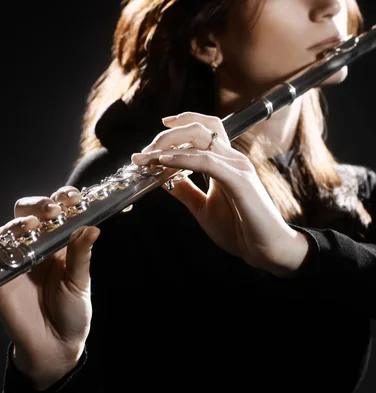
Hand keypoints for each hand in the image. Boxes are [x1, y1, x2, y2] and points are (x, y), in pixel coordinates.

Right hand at [0, 186, 99, 389]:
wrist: (55, 345)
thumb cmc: (72, 312)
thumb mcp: (79, 282)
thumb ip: (81, 255)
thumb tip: (93, 228)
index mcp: (58, 242)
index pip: (56, 211)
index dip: (61, 199)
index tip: (71, 197)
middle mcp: (35, 245)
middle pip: (28, 212)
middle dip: (38, 205)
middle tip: (52, 211)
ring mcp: (15, 258)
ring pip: (9, 230)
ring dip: (18, 223)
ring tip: (30, 226)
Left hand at [131, 112, 308, 276]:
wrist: (265, 251)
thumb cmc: (239, 229)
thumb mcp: (203, 207)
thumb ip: (185, 191)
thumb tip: (162, 178)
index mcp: (225, 163)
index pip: (205, 129)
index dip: (180, 125)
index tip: (157, 132)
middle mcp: (232, 160)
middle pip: (200, 129)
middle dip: (167, 135)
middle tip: (144, 151)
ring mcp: (237, 168)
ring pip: (201, 141)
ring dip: (168, 146)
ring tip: (146, 157)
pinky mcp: (240, 182)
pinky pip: (207, 163)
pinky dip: (183, 159)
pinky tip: (164, 162)